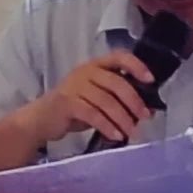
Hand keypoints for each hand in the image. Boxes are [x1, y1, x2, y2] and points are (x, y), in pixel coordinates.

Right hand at [17, 50, 154, 145]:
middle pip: (117, 82)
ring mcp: (75, 85)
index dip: (137, 66)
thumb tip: (149, 110)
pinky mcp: (67, 103)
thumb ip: (119, 100)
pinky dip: (107, 126)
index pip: (120, 56)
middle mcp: (86, 71)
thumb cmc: (74, 108)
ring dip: (123, 118)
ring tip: (132, 132)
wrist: (41, 119)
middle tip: (145, 117)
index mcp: (96, 65)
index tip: (151, 80)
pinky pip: (93, 114)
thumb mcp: (98, 99)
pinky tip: (116, 136)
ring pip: (106, 101)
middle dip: (134, 101)